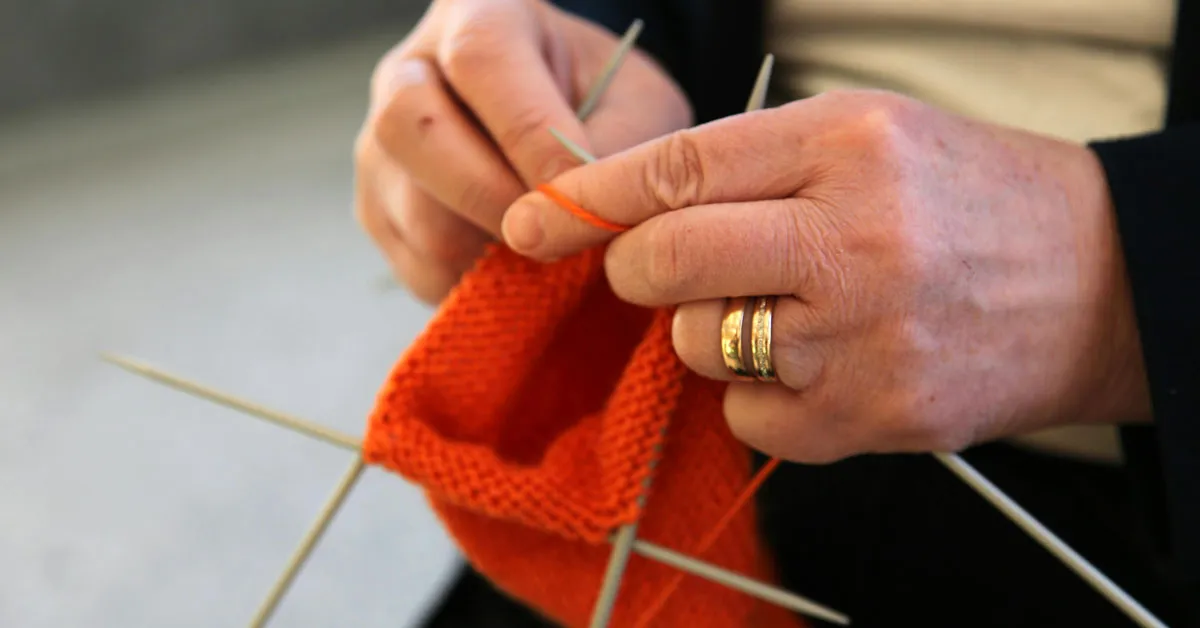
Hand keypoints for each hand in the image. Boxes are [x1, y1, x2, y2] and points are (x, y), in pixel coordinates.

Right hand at [354, 0, 690, 304]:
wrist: (562, 122)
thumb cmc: (603, 103)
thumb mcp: (637, 103)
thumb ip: (623, 146)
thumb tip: (583, 215)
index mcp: (478, 15)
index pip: (483, 61)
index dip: (530, 133)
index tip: (576, 186)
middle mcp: (407, 73)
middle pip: (412, 129)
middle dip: (495, 196)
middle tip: (559, 231)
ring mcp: (381, 148)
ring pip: (418, 214)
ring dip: (493, 250)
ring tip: (551, 247)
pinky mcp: (379, 213)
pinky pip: (420, 267)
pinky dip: (479, 281)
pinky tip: (522, 262)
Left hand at [501, 89, 1150, 462]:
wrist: (1097, 281)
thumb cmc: (970, 199)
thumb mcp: (867, 134)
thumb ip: (747, 162)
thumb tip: (621, 211)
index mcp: (847, 145)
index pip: (675, 168)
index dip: (589, 199)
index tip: (536, 222)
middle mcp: (853, 238)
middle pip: (666, 261)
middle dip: (637, 269)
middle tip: (656, 268)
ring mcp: (862, 337)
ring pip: (697, 343)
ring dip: (710, 330)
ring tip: (787, 308)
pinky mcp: (870, 417)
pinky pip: (747, 412)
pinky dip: (761, 392)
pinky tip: (821, 360)